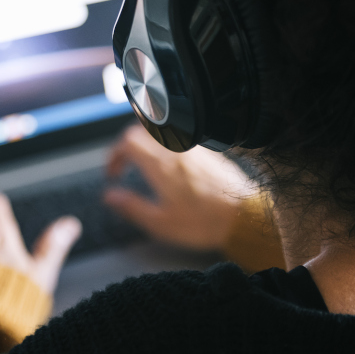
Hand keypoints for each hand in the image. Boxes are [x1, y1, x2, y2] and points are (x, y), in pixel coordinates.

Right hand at [103, 125, 255, 250]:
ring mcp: (193, 148)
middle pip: (141, 130)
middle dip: (126, 144)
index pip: (127, 141)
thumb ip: (132, 207)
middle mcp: (175, 150)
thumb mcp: (160, 223)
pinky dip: (165, 145)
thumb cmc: (205, 222)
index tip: (113, 171)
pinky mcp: (207, 152)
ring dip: (146, 142)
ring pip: (161, 131)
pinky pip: (179, 138)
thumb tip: (111, 197)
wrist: (243, 217)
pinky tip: (169, 164)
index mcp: (160, 165)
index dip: (113, 154)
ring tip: (143, 162)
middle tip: (123, 164)